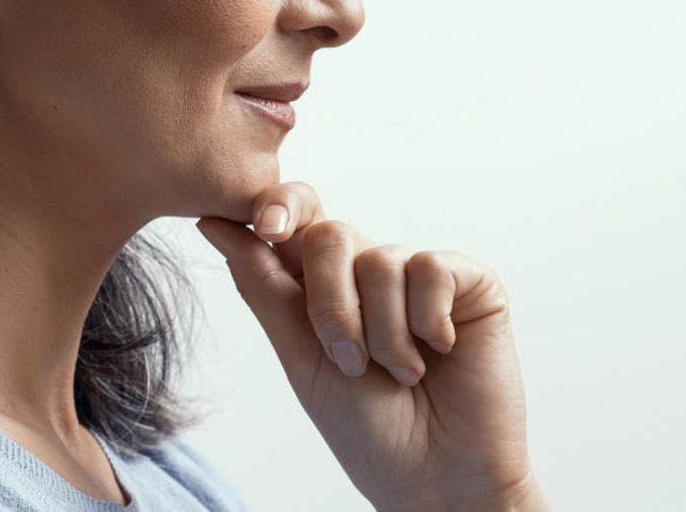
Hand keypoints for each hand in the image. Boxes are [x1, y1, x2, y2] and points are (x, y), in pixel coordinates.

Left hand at [195, 182, 547, 511]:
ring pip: (380, 260)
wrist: (434, 479)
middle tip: (350, 362)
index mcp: (322, 284)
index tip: (265, 226)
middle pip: (330, 235)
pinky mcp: (471, 283)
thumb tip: (214, 224)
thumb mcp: (300, 358)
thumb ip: (262, 286)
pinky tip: (441, 352)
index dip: (277, 206)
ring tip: (403, 375)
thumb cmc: (367, 429)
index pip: (295, 215)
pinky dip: (428, 322)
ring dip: (384, 336)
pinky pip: (432, 268)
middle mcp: (369, 269)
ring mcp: (420, 273)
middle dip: (331, 307)